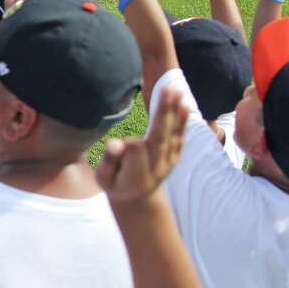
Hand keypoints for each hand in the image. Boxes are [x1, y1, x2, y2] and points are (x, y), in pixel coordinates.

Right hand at [96, 87, 187, 203]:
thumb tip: (115, 143)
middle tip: (165, 90)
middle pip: (160, 137)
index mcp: (137, 175)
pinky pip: (180, 135)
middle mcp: (157, 166)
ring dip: (174, 111)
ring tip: (176, 89)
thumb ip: (109, 163)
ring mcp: (169, 160)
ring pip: (172, 133)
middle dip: (163, 114)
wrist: (139, 198)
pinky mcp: (175, 154)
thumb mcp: (104, 179)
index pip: (136, 151)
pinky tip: (184, 103)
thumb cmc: (115, 184)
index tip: (120, 145)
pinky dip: (183, 120)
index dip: (128, 145)